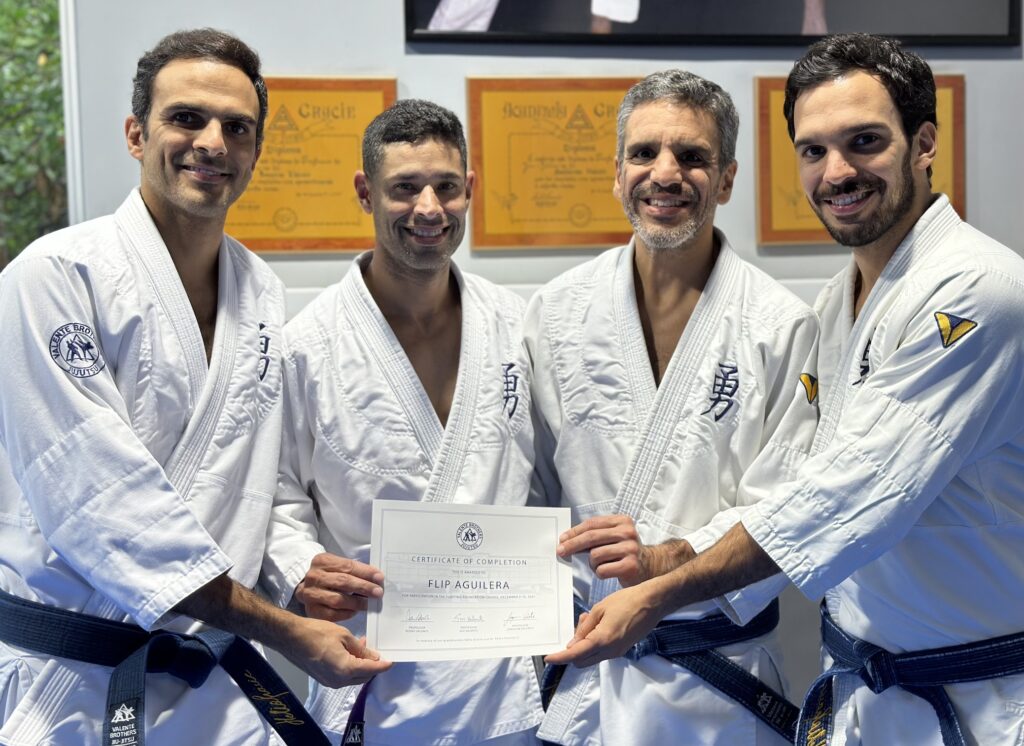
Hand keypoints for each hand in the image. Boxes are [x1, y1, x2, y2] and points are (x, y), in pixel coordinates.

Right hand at [283, 617, 391, 686]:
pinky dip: (351, 666)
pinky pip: (343, 676)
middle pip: (364, 677)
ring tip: (365, 647)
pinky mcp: (323, 678)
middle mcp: (338, 681)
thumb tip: (373, 656)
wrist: (290, 638)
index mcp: (345, 670)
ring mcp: (330, 682)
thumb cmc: (316, 633)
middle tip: (380, 652)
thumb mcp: (343, 636)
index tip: (392, 660)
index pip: (371, 670)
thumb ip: (360, 648)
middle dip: (373, 666)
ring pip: (354, 677)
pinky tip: (352, 652)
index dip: (383, 665)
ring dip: (362, 665)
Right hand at [295, 552, 383, 621]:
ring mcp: (310, 594)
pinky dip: (346, 613)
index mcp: (322, 561)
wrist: (308, 587)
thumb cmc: (329, 575)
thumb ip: (355, 570)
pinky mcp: (312, 610)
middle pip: (343, 582)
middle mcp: (314, 577)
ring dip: (357, 602)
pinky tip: (355, 611)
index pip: (347, 566)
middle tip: (378, 592)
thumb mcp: (338, 566)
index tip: (379, 578)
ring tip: (369, 603)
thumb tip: (377, 579)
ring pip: (337, 600)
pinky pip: (332, 614)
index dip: (365, 572)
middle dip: (363, 587)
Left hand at [544, 581, 664, 667]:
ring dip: (584, 646)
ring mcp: (618, 652)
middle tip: (575, 628)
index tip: (548, 658)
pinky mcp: (623, 649)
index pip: (575, 654)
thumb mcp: (600, 609)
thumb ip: (585, 627)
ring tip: (588, 620)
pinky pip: (602, 652)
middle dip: (572, 651)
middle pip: (582, 661)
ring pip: (592, 657)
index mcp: (602, 640)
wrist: (653, 602)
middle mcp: (610, 651)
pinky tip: (598, 624)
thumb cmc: (627, 601)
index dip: (560, 658)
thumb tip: (573, 643)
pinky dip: (595, 643)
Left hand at [556, 516, 694, 586]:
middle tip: (560, 551)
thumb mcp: (613, 537)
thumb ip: (595, 535)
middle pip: (591, 537)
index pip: (592, 524)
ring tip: (599, 565)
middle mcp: (628, 533)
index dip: (574, 532)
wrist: (650, 567)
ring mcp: (630, 549)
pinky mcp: (630, 566)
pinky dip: (599, 573)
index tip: (562, 539)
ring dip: (592, 564)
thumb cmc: (624, 551)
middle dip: (572, 545)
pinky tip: (606, 572)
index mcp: (622, 521)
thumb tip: (566, 540)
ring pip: (595, 555)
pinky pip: (602, 570)